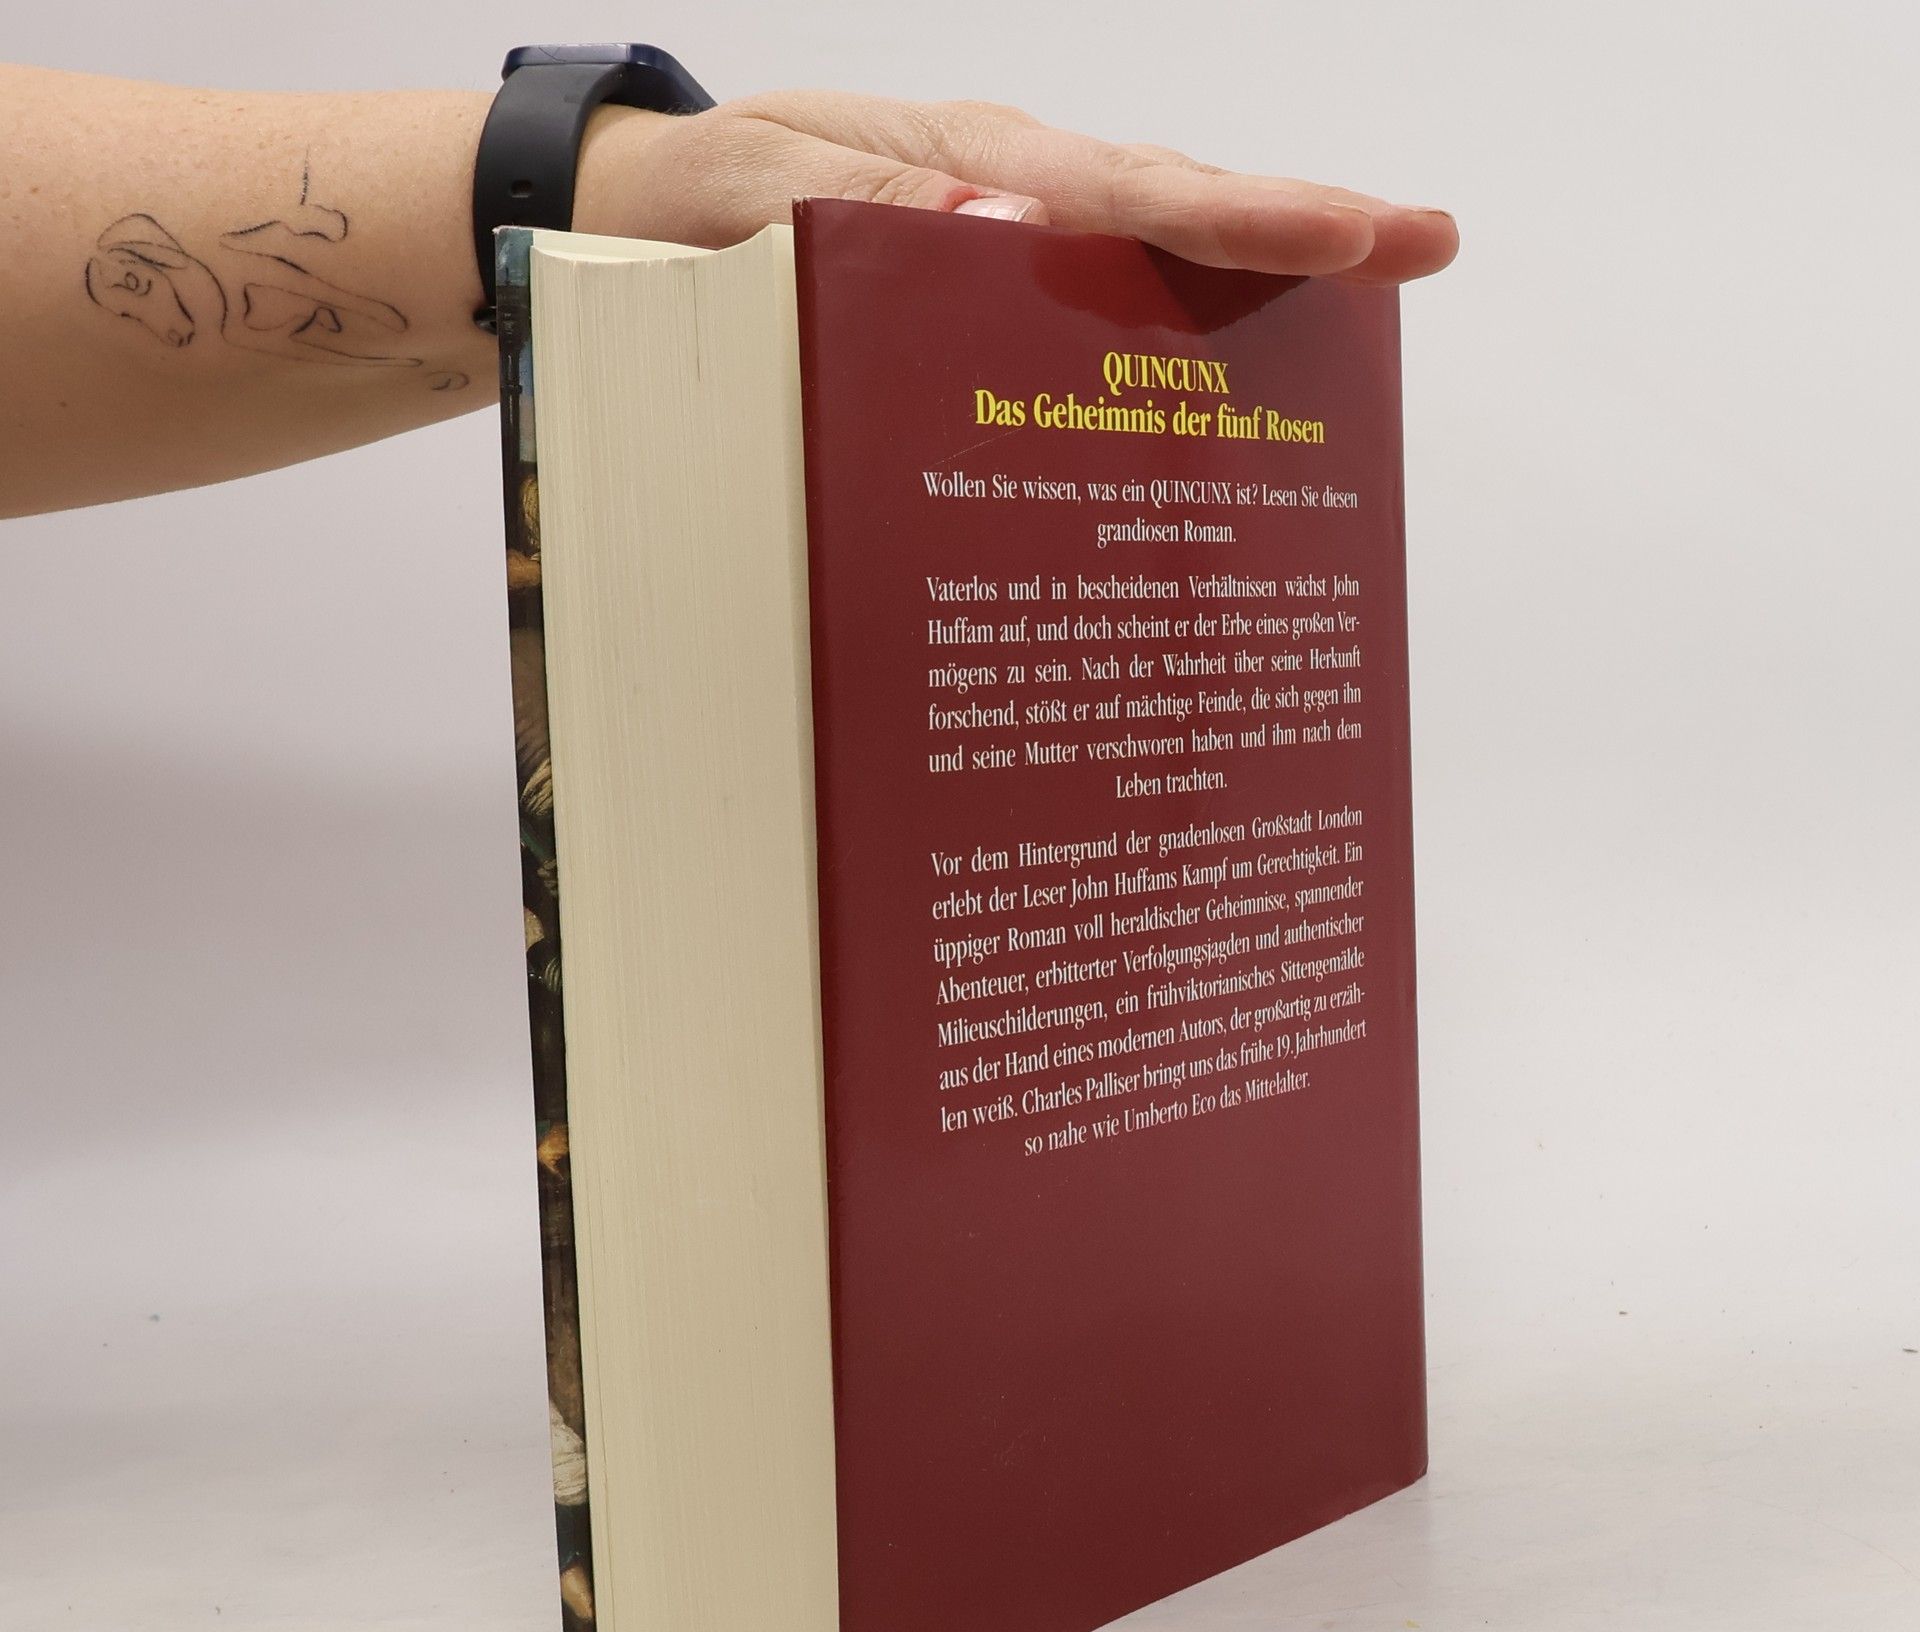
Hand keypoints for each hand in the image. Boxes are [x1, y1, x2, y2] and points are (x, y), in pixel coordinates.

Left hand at [577, 92, 1457, 284]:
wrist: (645, 213)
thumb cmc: (697, 210)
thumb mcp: (755, 208)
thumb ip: (861, 218)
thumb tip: (1008, 232)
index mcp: (969, 170)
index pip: (1124, 196)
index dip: (1237, 222)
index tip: (1346, 233)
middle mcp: (1009, 196)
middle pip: (1174, 208)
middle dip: (1301, 228)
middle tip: (1423, 244)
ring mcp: (1009, 238)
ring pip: (1151, 252)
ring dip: (1255, 280)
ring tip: (1370, 292)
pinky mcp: (992, 288)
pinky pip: (1098, 301)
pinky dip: (1171, 327)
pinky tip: (1223, 373)